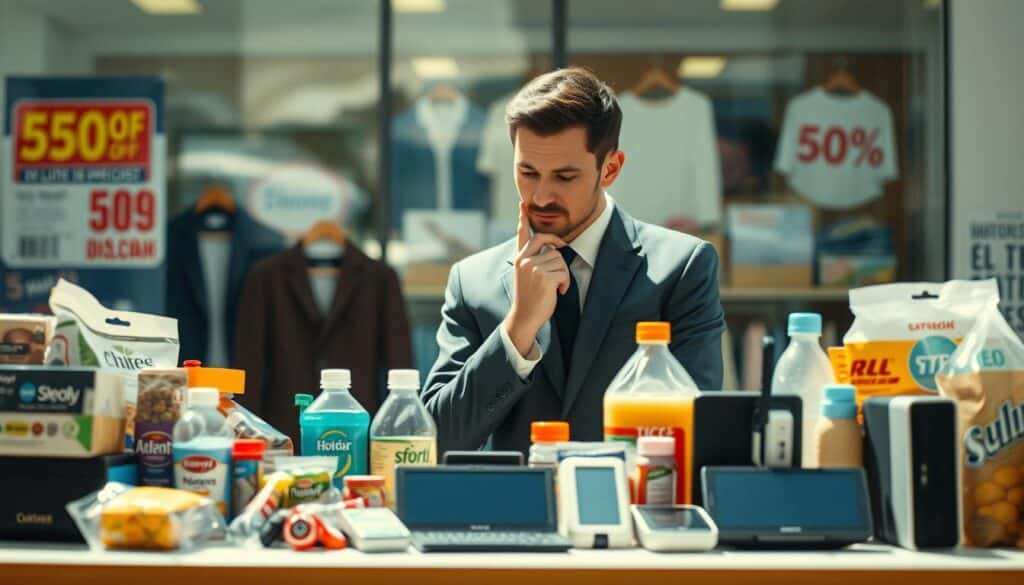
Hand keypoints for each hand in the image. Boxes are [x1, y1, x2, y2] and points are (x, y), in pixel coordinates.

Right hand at [503, 202, 569, 357]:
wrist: (524, 318)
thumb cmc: (530, 298)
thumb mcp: (527, 276)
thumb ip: (533, 261)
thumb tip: (551, 250)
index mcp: (519, 259)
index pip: (522, 235)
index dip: (523, 219)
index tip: (522, 205)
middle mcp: (524, 260)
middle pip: (545, 239)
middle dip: (557, 243)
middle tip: (563, 246)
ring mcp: (533, 268)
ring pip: (559, 258)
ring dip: (563, 273)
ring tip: (556, 286)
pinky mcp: (544, 277)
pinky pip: (563, 272)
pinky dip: (565, 283)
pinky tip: (559, 292)